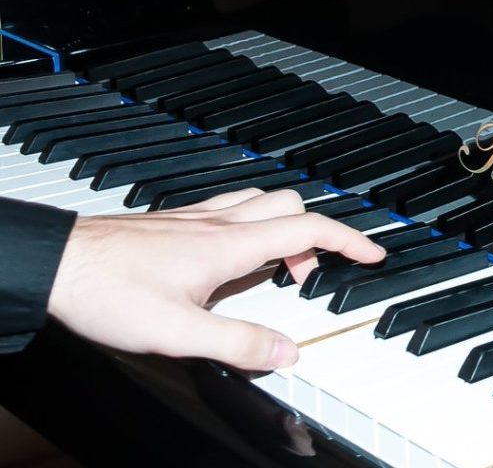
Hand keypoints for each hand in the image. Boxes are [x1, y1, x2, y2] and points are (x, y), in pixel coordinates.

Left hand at [46, 188, 385, 370]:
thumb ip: (237, 343)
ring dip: (282, 228)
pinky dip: (249, 227)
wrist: (56, 265)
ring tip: (276, 266)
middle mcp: (217, 223)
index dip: (349, 240)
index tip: (372, 253)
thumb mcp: (177, 333)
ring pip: (259, 203)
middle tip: (310, 274)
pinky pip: (228, 210)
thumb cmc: (106, 291)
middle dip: (315, 236)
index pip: (309, 230)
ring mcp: (194, 219)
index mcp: (230, 245)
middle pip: (291, 207)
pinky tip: (228, 258)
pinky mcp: (172, 224)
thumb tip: (285, 354)